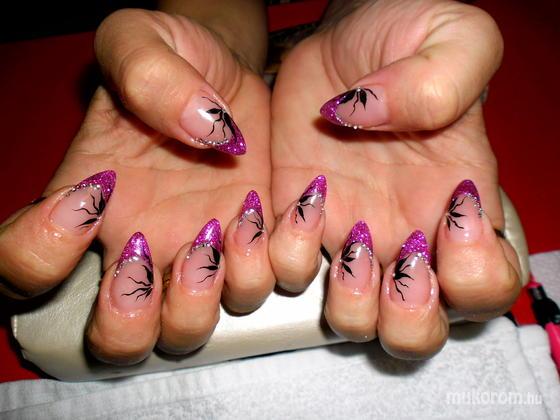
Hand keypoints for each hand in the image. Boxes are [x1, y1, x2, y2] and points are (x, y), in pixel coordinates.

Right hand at [0, 8, 274, 363]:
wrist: (229, 74)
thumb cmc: (175, 60)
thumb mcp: (143, 42)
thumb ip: (148, 74)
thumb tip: (199, 129)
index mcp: (89, 205)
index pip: (23, 267)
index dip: (38, 256)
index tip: (87, 201)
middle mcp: (141, 245)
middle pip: (116, 338)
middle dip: (128, 319)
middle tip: (149, 250)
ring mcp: (201, 253)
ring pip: (189, 329)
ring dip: (204, 295)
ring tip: (225, 221)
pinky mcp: (257, 242)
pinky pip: (268, 281)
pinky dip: (277, 258)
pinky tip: (281, 206)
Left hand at [269, 0, 520, 358]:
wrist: (342, 41)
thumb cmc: (404, 34)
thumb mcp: (451, 37)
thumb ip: (440, 82)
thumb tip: (376, 124)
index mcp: (459, 205)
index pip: (489, 284)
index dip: (476, 275)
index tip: (450, 217)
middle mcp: (407, 233)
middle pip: (417, 329)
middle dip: (405, 317)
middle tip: (392, 257)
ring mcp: (348, 234)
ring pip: (353, 320)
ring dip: (348, 300)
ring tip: (345, 237)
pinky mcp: (297, 219)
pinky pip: (285, 271)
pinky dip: (283, 259)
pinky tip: (292, 209)